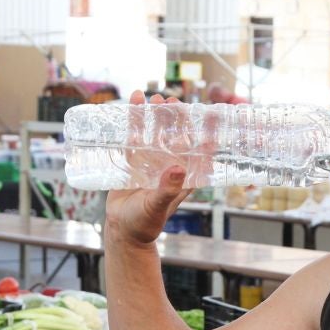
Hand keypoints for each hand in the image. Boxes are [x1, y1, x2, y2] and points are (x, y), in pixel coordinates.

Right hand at [103, 91, 195, 245]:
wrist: (122, 231)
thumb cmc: (144, 224)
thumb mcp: (157, 206)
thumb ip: (167, 189)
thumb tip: (177, 168)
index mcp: (182, 177)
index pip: (197, 150)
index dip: (202, 132)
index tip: (207, 113)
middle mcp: (168, 167)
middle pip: (174, 136)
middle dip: (174, 117)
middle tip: (170, 99)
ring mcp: (150, 163)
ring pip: (154, 133)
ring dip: (154, 116)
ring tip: (152, 98)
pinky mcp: (132, 162)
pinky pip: (134, 138)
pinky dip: (134, 121)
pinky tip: (133, 104)